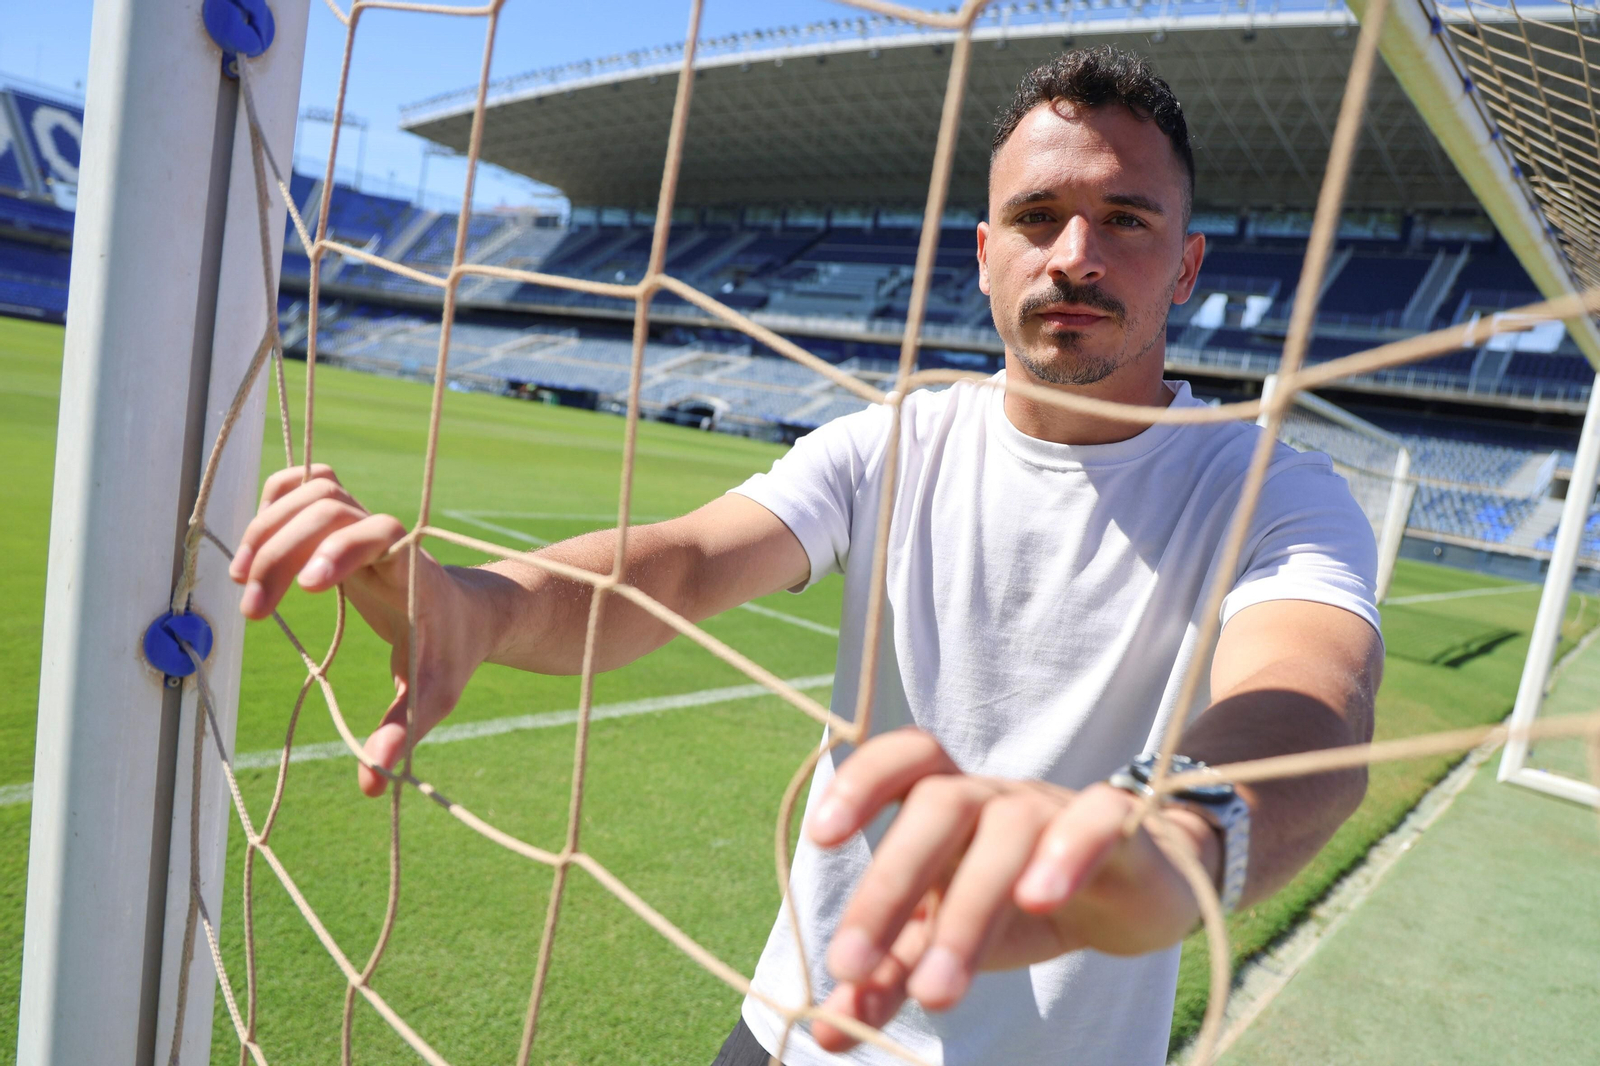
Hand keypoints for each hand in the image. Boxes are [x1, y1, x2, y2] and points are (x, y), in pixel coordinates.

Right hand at [230, 465, 485, 795]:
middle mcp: (386, 538)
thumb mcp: (434, 695)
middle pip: (329, 508)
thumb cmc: (450, 653)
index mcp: (413, 572)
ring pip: (312, 490)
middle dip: (282, 550)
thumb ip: (404, 731)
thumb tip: (372, 783)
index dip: (341, 547)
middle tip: (253, 611)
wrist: (469, 613)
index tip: (306, 587)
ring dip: (268, 528)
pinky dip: (277, 499)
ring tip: (243, 583)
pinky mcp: (343, 522)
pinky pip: (308, 483)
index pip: (380, 532)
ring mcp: (362, 523)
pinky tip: (258, 545)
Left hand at [804, 729, 1218, 1051]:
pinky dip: (1066, 854)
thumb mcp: (946, 940)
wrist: (1135, 892)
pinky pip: (1096, 820)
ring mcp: (1055, 807)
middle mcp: (993, 797)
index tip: (821, 836)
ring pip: (1009, 829)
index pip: (902, 762)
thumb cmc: (1020, 904)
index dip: (861, 784)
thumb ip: (891, 976)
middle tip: (850, 965)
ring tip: (936, 991)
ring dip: (967, 909)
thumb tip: (824, 1030)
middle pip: (939, 804)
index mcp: (946, 807)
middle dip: (890, 882)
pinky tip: (1038, 902)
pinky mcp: (1118, 828)